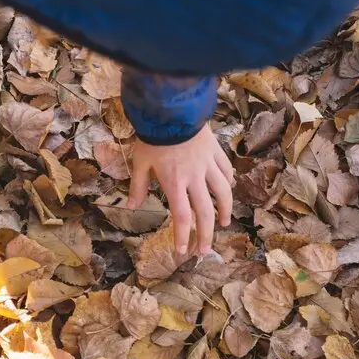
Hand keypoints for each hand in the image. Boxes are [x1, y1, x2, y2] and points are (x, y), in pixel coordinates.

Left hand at [127, 125, 233, 254]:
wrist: (172, 108)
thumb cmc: (153, 136)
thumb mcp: (140, 161)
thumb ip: (137, 185)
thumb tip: (131, 206)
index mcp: (174, 182)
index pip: (181, 216)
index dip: (183, 235)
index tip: (183, 250)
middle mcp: (194, 177)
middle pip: (204, 212)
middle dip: (205, 234)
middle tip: (203, 250)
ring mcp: (207, 165)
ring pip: (223, 193)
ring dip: (224, 211)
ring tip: (224, 224)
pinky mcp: (215, 152)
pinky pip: (225, 171)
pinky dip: (228, 183)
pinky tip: (227, 190)